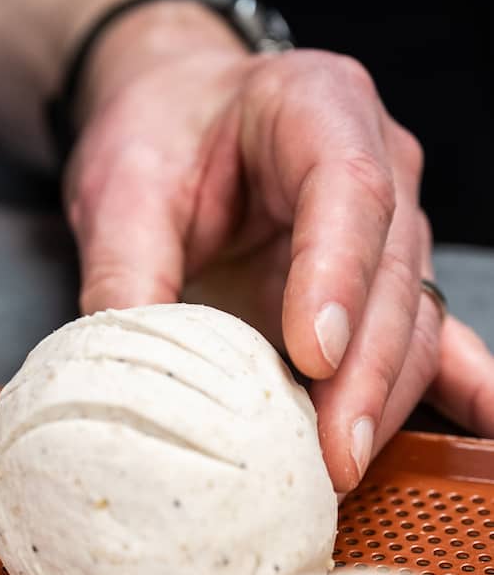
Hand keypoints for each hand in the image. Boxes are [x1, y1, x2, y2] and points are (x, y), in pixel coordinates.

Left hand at [64, 6, 493, 492]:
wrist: (178, 117)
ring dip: (380, 399)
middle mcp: (379, 161)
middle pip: (392, 269)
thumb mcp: (120, 188)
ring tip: (336, 470)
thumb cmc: (158, 134)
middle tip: (329, 453)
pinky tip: (485, 438)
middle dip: (364, 373)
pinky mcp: (384, 281)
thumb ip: (122, 269)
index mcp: (316, 105)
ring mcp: (394, 224)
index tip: (315, 355)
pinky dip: (461, 390)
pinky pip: (435, 336)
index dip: (338, 275)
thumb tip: (117, 372)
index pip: (348, 188)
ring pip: (412, 317)